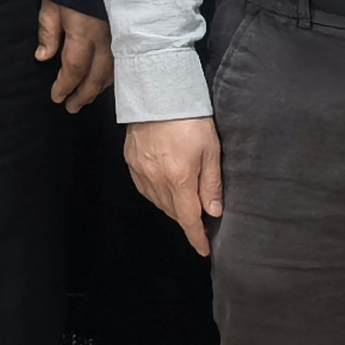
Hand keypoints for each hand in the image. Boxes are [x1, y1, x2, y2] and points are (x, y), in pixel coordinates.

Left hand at [36, 0, 113, 113]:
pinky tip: (104, 81)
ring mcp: (118, 36)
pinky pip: (120, 62)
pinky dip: (111, 76)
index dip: (65, 86)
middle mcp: (105, 39)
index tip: (56, 98)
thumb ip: (48, 31)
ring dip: (98, 89)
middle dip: (83, 95)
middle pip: (96, 77)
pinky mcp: (126, 32)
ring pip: (112, 72)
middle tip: (71, 108)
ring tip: (85, 99)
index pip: (74, 69)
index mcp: (83, 33)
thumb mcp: (52, 4)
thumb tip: (43, 57)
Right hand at [126, 115, 220, 256]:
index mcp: (178, 180)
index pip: (188, 219)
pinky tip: (165, 187)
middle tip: (201, 216)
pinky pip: (145, 188)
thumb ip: (211, 184)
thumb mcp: (210, 150)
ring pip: (158, 202)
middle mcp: (156, 181)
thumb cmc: (191, 120)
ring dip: (173, 207)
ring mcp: (140, 172)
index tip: (203, 250)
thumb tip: (214, 212)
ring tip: (185, 201)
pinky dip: (157, 194)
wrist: (157, 94)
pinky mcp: (131, 162)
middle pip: (173, 212)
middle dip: (187, 219)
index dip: (196, 237)